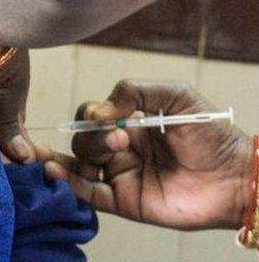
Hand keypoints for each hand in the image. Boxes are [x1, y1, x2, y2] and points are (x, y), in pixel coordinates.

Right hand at [38, 79, 253, 230]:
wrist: (236, 177)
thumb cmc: (213, 135)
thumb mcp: (178, 95)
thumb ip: (137, 90)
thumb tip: (100, 110)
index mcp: (131, 124)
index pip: (93, 116)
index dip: (91, 115)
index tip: (103, 116)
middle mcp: (122, 150)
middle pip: (84, 140)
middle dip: (92, 137)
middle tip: (120, 139)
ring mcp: (122, 176)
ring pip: (80, 166)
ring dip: (66, 159)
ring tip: (65, 157)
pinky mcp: (125, 201)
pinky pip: (89, 194)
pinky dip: (70, 184)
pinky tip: (57, 173)